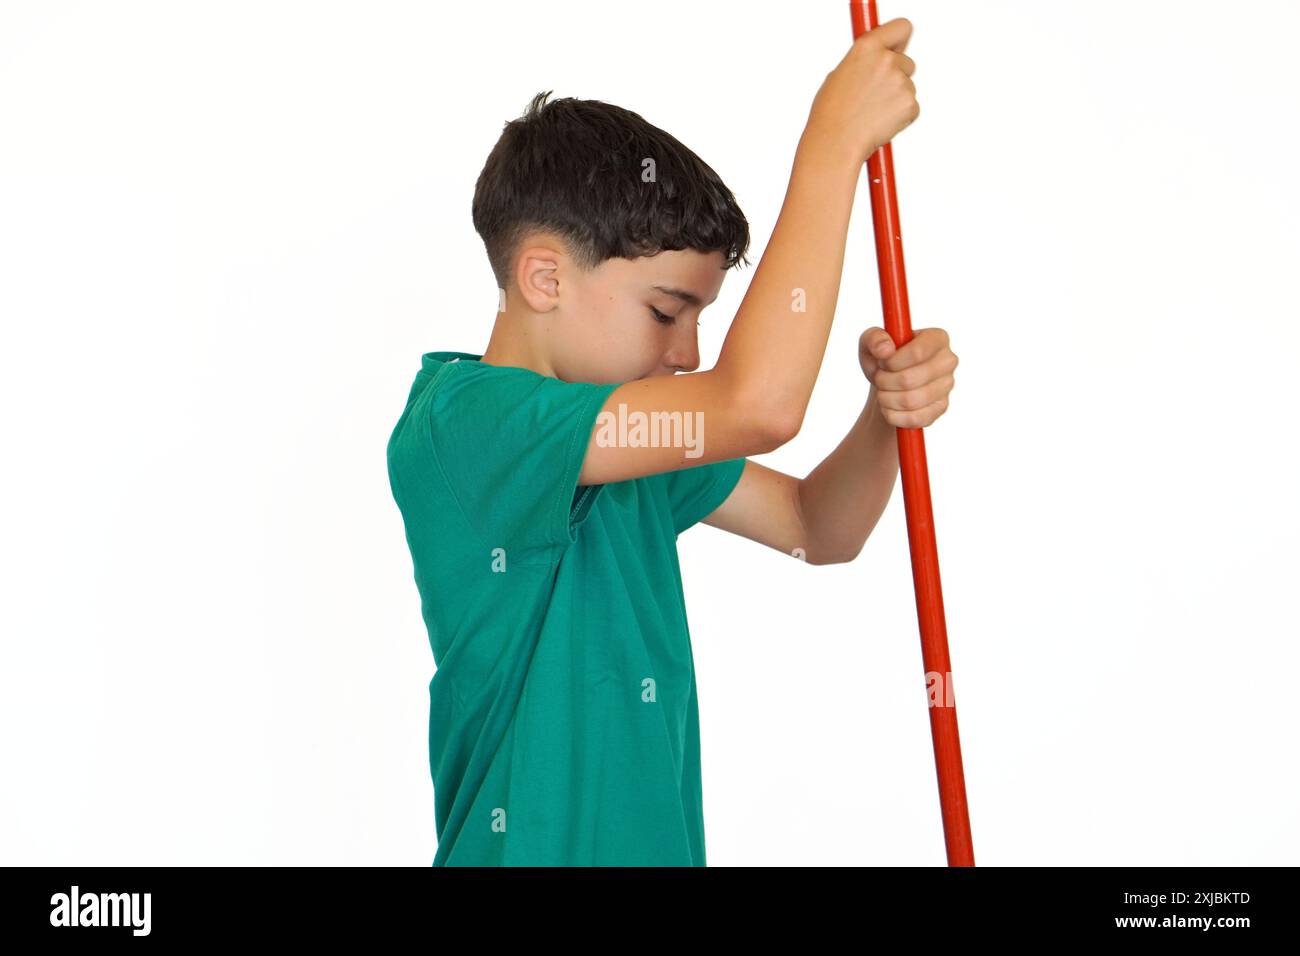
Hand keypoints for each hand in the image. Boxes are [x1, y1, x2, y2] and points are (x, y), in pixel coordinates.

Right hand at [806, 17, 918, 166]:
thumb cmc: (830, 114)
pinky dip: (900, 117)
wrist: (835, 144)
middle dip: (896, 78)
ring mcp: (900, 82)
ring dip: (895, 100)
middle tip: (873, 97)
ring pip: (908, 87)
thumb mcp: (840, 75)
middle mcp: (886, 60)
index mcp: (866, 48)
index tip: (897, 49)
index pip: (900, 28)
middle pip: (907, 63)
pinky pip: (912, 107)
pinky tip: (879, 123)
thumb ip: (864, 63)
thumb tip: (878, 60)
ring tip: (870, 114)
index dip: (900, 40)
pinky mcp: (909, 104)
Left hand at [858, 326, 956, 427]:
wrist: (888, 384)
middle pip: (910, 379)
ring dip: (886, 399)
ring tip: (882, 391)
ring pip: (910, 401)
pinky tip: (889, 406)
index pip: (917, 352)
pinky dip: (893, 415)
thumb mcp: (870, 343)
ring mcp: (947, 386)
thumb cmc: (882, 359)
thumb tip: (886, 350)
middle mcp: (948, 360)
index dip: (892, 362)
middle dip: (884, 381)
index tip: (882, 363)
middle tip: (879, 378)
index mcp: (937, 338)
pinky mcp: (941, 408)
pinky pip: (914, 419)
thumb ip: (874, 339)